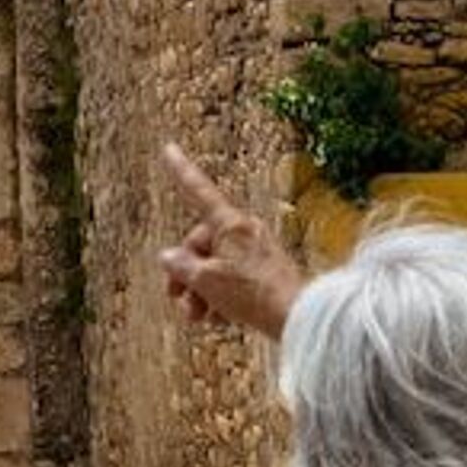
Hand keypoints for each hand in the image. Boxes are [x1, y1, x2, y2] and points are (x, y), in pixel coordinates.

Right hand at [157, 144, 305, 341]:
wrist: (297, 316)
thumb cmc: (253, 294)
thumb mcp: (206, 280)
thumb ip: (182, 266)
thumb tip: (168, 256)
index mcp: (230, 224)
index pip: (198, 191)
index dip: (180, 170)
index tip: (168, 148)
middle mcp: (244, 232)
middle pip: (201, 243)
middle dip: (185, 273)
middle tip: (178, 299)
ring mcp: (256, 252)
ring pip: (215, 265)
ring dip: (201, 291)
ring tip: (199, 317)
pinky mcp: (265, 273)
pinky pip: (232, 278)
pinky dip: (221, 296)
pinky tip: (220, 318)